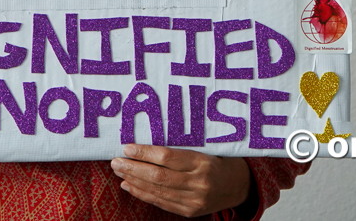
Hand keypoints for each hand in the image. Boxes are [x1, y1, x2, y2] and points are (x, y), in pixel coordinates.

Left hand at [111, 145, 250, 217]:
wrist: (239, 185)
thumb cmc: (218, 160)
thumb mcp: (204, 147)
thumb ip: (180, 148)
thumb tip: (146, 144)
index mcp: (203, 162)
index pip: (167, 157)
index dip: (144, 153)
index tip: (127, 147)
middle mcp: (199, 183)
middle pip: (158, 176)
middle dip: (133, 169)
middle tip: (115, 161)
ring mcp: (194, 200)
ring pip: (157, 191)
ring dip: (134, 181)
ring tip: (119, 171)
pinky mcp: (190, 212)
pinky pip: (161, 203)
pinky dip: (143, 194)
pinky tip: (129, 185)